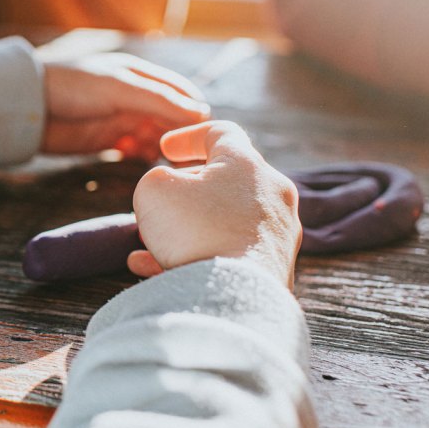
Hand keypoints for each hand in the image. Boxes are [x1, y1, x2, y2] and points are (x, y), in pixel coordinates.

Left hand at [38, 51, 209, 159]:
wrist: (29, 108)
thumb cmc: (72, 87)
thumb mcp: (120, 89)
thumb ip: (159, 100)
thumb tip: (202, 112)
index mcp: (139, 74)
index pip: (180, 92)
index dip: (195, 112)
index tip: (205, 135)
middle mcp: (134, 96)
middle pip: (171, 118)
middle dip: (181, 135)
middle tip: (193, 158)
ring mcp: (121, 119)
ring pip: (156, 136)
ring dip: (165, 148)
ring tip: (174, 166)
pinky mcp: (107, 140)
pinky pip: (136, 150)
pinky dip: (146, 157)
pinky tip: (151, 166)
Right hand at [128, 120, 300, 287]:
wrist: (234, 294)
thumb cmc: (194, 230)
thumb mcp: (155, 188)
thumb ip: (159, 179)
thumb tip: (173, 194)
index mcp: (247, 164)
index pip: (221, 133)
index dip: (189, 137)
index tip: (166, 149)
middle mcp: (272, 195)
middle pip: (225, 181)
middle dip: (187, 191)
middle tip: (161, 202)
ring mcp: (278, 235)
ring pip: (225, 221)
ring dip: (187, 227)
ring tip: (151, 241)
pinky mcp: (274, 270)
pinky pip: (229, 254)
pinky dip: (196, 256)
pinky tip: (155, 268)